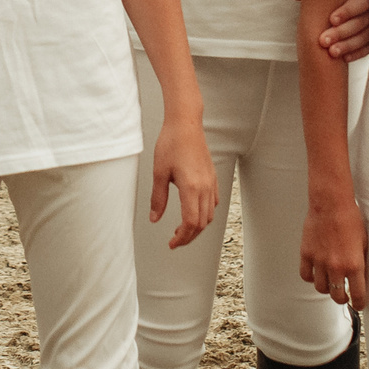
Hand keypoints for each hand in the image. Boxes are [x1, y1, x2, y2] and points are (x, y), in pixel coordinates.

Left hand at [149, 113, 216, 248]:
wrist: (186, 124)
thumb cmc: (171, 143)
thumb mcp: (159, 172)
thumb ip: (158, 198)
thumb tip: (155, 218)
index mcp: (191, 188)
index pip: (191, 223)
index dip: (182, 238)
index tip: (172, 244)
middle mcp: (205, 187)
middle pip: (202, 223)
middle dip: (189, 237)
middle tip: (175, 241)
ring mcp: (211, 182)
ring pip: (210, 215)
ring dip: (197, 227)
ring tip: (182, 229)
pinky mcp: (213, 177)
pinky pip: (213, 203)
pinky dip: (205, 214)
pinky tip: (193, 212)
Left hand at [294, 0, 368, 61]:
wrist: (354, 5)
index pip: (359, 2)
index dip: (347, 11)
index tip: (331, 20)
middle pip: (360, 22)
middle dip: (342, 32)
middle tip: (324, 41)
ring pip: (365, 37)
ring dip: (348, 45)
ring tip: (332, 52)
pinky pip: (368, 48)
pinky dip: (357, 53)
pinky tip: (344, 58)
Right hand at [300, 198, 368, 308]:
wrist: (331, 204)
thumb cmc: (350, 219)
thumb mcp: (364, 242)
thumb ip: (361, 262)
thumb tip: (362, 276)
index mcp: (354, 264)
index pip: (358, 295)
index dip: (360, 303)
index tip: (359, 305)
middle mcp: (336, 266)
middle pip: (337, 296)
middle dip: (342, 299)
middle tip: (344, 296)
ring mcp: (319, 261)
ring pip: (320, 288)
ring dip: (326, 288)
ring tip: (330, 283)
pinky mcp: (307, 254)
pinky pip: (306, 275)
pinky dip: (311, 277)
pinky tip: (316, 273)